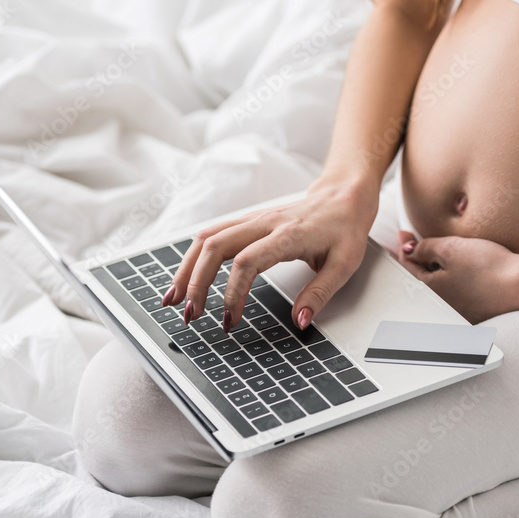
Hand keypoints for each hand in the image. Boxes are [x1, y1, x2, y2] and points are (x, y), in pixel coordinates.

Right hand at [164, 179, 378, 331]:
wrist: (344, 196)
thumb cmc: (345, 229)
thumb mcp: (345, 264)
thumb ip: (320, 294)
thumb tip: (300, 321)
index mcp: (288, 235)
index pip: (247, 262)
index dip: (232, 293)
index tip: (230, 320)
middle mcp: (264, 223)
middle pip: (215, 247)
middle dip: (196, 282)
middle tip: (191, 315)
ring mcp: (253, 219)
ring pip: (206, 238)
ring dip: (186, 268)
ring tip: (173, 299)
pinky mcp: (247, 221)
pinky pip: (212, 234)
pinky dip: (193, 256)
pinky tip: (186, 277)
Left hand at [396, 231, 518, 322]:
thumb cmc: (489, 268)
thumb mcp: (451, 249)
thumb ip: (426, 248)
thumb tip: (409, 249)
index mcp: (432, 289)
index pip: (409, 266)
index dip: (405, 247)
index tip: (404, 233)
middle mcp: (443, 303)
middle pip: (423, 278)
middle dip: (417, 259)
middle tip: (414, 242)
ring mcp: (462, 309)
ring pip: (441, 285)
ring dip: (436, 269)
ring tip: (438, 253)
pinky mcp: (480, 309)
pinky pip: (459, 292)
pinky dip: (454, 278)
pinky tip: (464, 270)